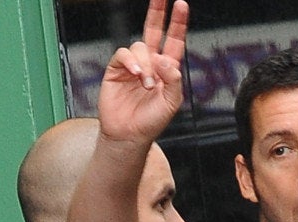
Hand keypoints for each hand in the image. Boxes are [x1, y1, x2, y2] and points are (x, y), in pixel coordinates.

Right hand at [97, 0, 188, 145]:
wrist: (130, 134)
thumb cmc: (152, 120)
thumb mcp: (172, 101)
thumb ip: (174, 79)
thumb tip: (165, 60)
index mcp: (167, 69)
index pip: (174, 40)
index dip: (177, 23)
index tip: (181, 5)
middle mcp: (151, 63)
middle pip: (154, 31)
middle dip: (157, 13)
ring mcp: (134, 65)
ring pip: (140, 47)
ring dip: (146, 65)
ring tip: (147, 84)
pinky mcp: (116, 69)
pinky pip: (123, 54)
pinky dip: (132, 62)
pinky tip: (137, 75)